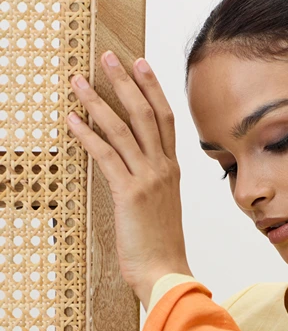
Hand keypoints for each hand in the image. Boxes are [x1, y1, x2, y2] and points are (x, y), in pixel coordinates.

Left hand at [66, 51, 191, 292]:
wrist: (166, 273)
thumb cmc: (162, 249)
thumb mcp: (161, 211)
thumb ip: (152, 188)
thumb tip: (135, 177)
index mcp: (172, 172)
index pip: (165, 120)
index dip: (153, 89)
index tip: (141, 65)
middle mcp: (163, 170)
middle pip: (146, 113)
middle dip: (125, 81)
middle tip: (108, 57)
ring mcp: (148, 179)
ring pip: (122, 128)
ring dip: (98, 100)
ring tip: (79, 80)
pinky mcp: (129, 193)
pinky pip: (106, 155)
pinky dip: (87, 134)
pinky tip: (72, 119)